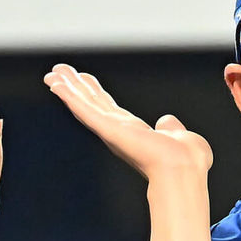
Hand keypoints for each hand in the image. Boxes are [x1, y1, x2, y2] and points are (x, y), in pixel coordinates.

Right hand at [44, 64, 212, 179]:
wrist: (185, 169)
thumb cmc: (189, 162)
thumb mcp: (181, 137)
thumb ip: (172, 128)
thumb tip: (168, 122)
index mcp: (135, 133)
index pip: (110, 109)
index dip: (96, 94)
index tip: (85, 79)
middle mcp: (120, 132)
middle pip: (93, 104)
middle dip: (76, 88)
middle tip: (58, 71)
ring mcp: (112, 131)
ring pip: (85, 105)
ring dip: (68, 89)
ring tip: (51, 73)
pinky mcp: (109, 129)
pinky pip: (85, 110)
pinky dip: (69, 97)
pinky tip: (55, 85)